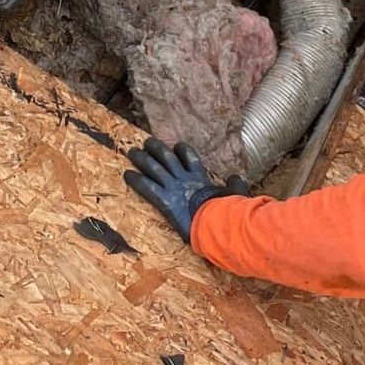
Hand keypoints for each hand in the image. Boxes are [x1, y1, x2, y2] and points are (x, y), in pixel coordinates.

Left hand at [123, 139, 248, 242]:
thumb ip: (236, 186)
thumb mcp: (236, 195)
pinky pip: (147, 187)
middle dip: (156, 148)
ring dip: (142, 159)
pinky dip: (136, 180)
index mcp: (201, 177)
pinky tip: (127, 175)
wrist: (219, 223)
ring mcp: (174, 188)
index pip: (190, 157)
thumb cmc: (229, 212)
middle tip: (147, 142)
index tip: (176, 146)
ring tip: (132, 152)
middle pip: (167, 157)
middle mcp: (185, 178)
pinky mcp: (165, 201)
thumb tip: (237, 177)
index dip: (182, 150)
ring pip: (154, 168)